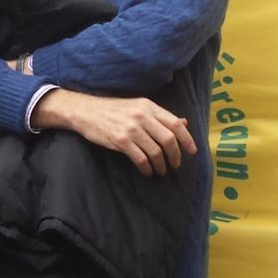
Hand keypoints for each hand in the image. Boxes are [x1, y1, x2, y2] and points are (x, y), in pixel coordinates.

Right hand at [35, 90, 195, 176]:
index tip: (192, 151)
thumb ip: (160, 115)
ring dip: (161, 165)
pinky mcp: (120, 141)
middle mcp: (141, 116)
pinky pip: (141, 159)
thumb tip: (183, 123)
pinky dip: (147, 169)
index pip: (175, 124)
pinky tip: (147, 171)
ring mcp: (131, 129)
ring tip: (160, 170)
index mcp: (148, 106)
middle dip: (175, 156)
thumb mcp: (137, 106)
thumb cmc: (112, 109)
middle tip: (175, 164)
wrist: (84, 111)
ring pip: (156, 152)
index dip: (187, 139)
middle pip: (169, 140)